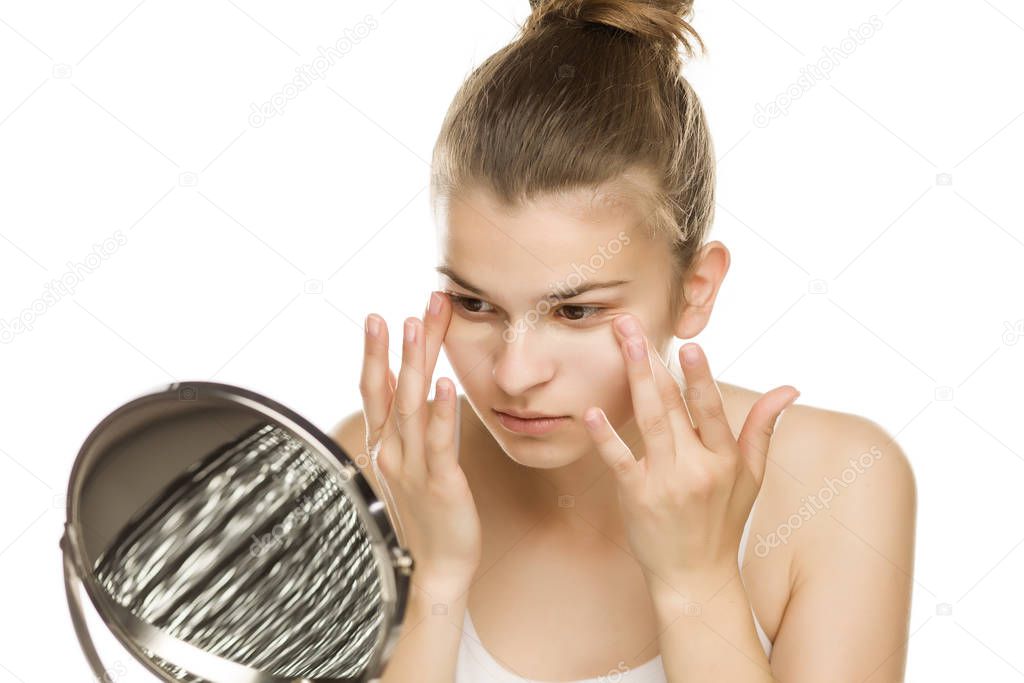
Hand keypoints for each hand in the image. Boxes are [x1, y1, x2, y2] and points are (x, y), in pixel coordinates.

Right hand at [361, 291, 481, 593]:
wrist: (434, 567)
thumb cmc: (426, 514)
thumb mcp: (410, 465)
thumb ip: (408, 430)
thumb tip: (411, 393)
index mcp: (385, 445)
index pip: (377, 389)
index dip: (376, 353)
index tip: (380, 316)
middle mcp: (393, 451)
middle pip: (391, 388)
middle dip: (395, 345)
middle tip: (400, 307)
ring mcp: (413, 466)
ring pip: (411, 405)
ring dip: (414, 363)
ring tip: (417, 327)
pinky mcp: (441, 483)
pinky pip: (440, 442)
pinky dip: (442, 412)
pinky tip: (447, 385)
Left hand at [582, 313, 798, 594]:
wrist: (695, 576)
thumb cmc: (723, 520)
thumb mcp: (752, 476)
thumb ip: (763, 428)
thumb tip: (789, 388)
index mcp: (725, 458)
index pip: (711, 409)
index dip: (700, 377)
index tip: (690, 346)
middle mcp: (696, 467)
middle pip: (672, 405)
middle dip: (652, 361)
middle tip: (631, 325)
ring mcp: (665, 482)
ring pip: (649, 421)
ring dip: (634, 380)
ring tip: (623, 345)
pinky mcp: (637, 496)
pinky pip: (619, 461)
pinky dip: (605, 437)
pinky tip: (592, 412)